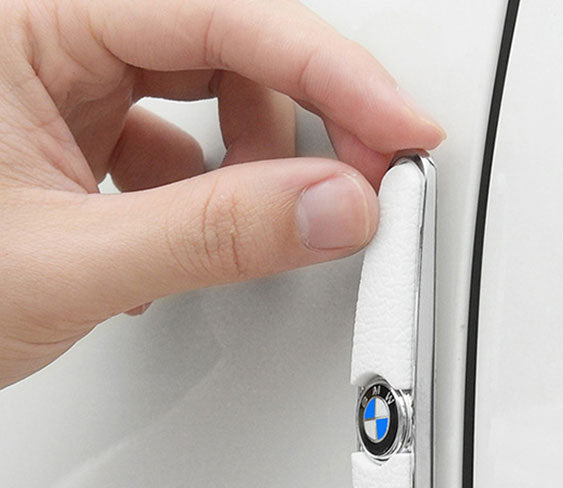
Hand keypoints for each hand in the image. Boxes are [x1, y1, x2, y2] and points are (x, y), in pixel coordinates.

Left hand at [0, 0, 444, 387]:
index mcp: (25, 19)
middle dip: (307, 114)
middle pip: (228, 42)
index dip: (330, 70)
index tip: (400, 127)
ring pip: (209, 90)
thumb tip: (334, 210)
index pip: (220, 13)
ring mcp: (62, 84)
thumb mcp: (67, 262)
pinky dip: (212, 187)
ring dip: (259, 157)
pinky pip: (178, 136)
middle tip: (359, 178)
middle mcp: (44, 34)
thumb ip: (213, 235)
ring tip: (260, 222)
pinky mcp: (76, 133)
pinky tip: (193, 234)